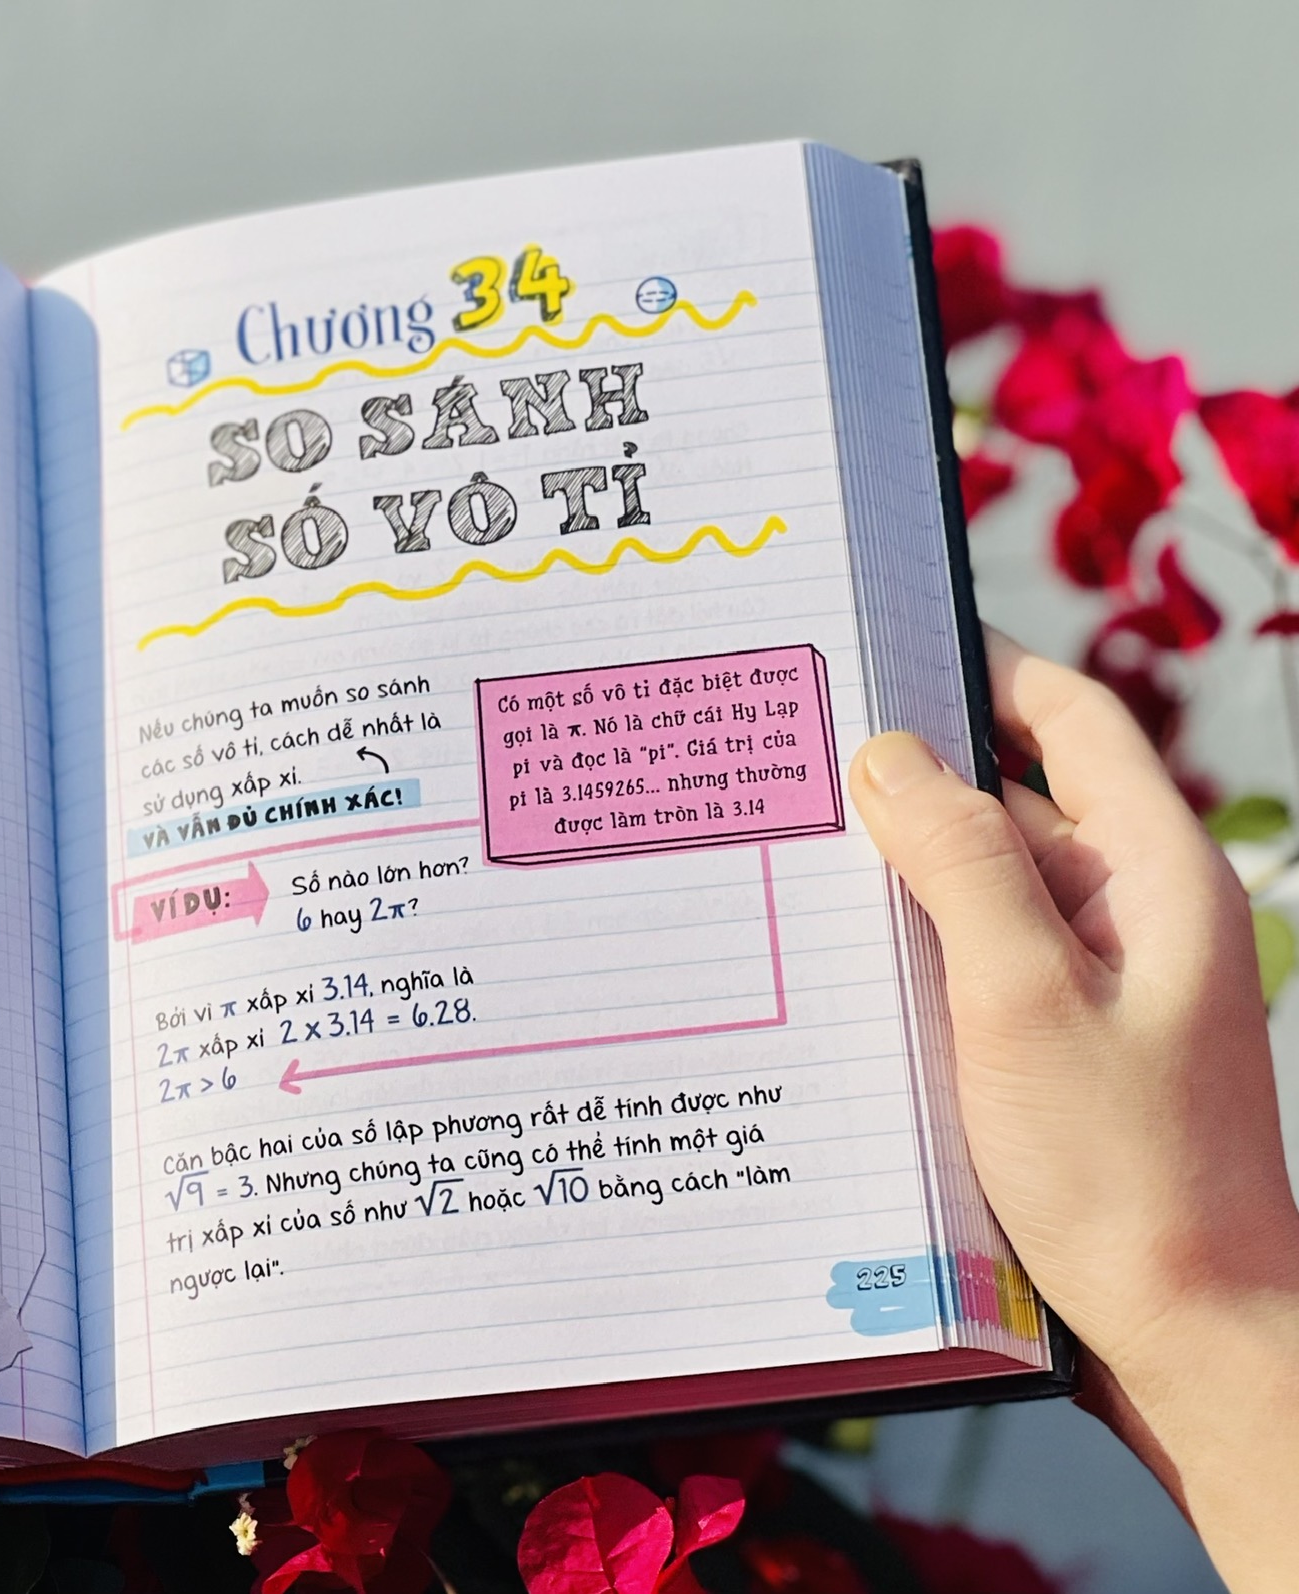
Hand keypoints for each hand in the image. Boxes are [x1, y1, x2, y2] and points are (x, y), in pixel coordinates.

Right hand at [848, 628, 1298, 1590]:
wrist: (1192, 1336)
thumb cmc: (1121, 1173)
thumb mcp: (1021, 998)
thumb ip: (962, 862)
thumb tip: (893, 755)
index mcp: (1156, 876)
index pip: (1071, 720)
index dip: (982, 668)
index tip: (879, 646)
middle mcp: (1140, 916)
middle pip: (1017, 804)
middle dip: (910, 782)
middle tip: (791, 761)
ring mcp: (1110, 988)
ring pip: (990, 892)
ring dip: (905, 876)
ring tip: (790, 863)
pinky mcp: (1073, 1052)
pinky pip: (986, 966)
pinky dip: (919, 952)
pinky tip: (839, 971)